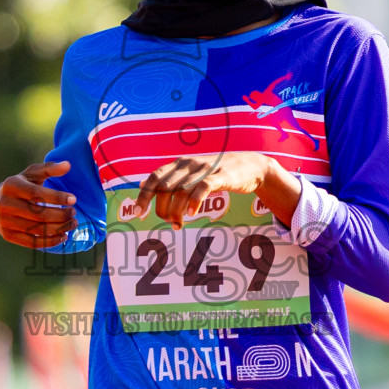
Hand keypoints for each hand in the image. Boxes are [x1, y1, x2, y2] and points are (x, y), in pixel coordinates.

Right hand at [0, 161, 78, 248]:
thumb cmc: (21, 185)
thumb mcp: (33, 174)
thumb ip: (50, 168)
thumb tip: (68, 165)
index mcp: (10, 185)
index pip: (37, 194)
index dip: (57, 198)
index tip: (73, 199)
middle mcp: (4, 204)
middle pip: (38, 214)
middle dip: (61, 215)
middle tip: (74, 213)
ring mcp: (4, 221)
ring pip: (37, 229)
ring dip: (59, 229)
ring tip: (72, 224)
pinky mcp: (7, 235)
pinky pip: (32, 242)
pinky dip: (50, 241)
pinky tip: (63, 236)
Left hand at [134, 152, 298, 229]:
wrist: (249, 165)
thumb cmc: (216, 173)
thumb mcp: (190, 172)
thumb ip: (168, 179)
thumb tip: (141, 184)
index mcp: (179, 163)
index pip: (155, 178)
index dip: (144, 195)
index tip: (138, 213)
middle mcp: (189, 164)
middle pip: (165, 188)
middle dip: (162, 209)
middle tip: (168, 222)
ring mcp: (205, 169)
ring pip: (182, 191)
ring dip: (176, 212)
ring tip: (178, 225)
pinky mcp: (221, 176)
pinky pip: (203, 188)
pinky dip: (194, 202)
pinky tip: (192, 214)